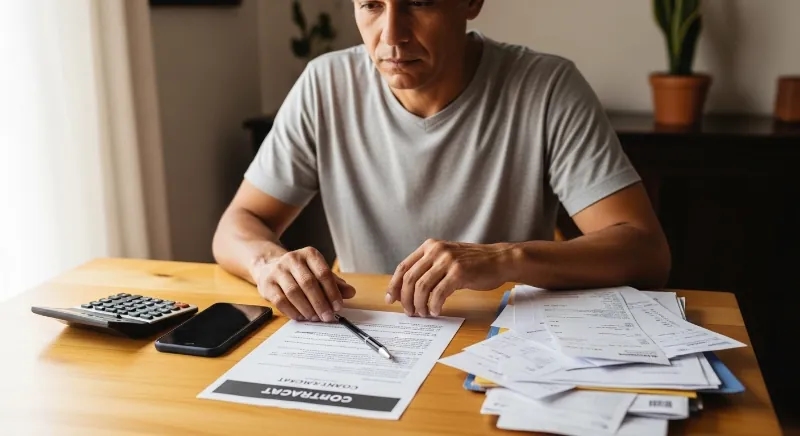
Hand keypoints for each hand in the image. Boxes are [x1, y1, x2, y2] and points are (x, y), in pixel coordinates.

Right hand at [251, 247, 355, 321]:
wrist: (268, 265)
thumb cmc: (299, 271)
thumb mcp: (318, 272)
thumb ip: (335, 283)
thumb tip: (351, 293)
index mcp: (309, 254)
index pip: (324, 273)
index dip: (332, 292)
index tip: (338, 307)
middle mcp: (292, 259)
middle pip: (309, 283)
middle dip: (320, 303)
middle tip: (328, 317)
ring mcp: (277, 271)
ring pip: (294, 292)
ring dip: (307, 308)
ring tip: (315, 318)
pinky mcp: (266, 284)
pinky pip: (280, 301)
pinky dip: (292, 311)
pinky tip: (301, 317)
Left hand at [385, 239, 512, 316]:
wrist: (498, 260)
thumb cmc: (472, 263)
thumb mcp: (446, 259)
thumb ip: (428, 269)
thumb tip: (407, 291)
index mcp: (429, 246)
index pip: (404, 266)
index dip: (395, 285)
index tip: (391, 299)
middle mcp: (436, 250)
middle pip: (410, 278)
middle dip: (406, 299)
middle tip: (409, 312)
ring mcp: (448, 261)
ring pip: (421, 287)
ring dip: (419, 304)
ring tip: (423, 313)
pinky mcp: (459, 273)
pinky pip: (438, 293)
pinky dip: (434, 305)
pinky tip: (436, 311)